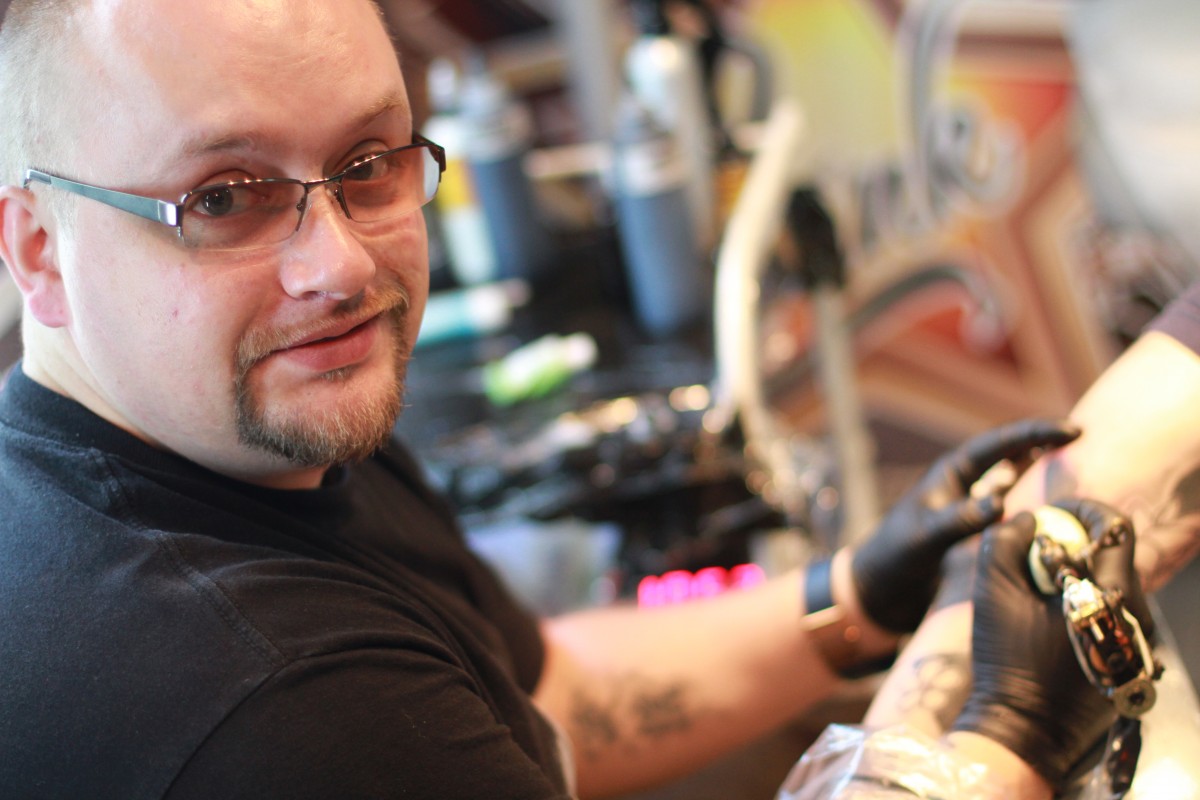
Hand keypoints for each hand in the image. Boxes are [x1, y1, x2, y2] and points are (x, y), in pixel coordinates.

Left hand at [851, 418, 1079, 631]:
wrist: (879, 591)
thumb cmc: (894, 558)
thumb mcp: (927, 538)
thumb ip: (960, 520)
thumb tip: (1000, 503)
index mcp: (952, 474)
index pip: (1000, 444)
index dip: (1037, 433)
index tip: (1074, 431)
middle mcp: (965, 485)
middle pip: (1012, 455)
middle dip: (1045, 445)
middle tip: (1082, 439)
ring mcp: (973, 507)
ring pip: (1015, 481)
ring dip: (1043, 473)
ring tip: (1078, 469)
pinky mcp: (977, 532)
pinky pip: (1014, 511)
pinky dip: (1036, 507)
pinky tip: (1059, 513)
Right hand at [952, 498, 1149, 787]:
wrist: (1024, 730)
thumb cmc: (1008, 660)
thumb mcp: (992, 592)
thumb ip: (1005, 542)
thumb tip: (1026, 519)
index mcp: (1111, 596)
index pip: (1116, 528)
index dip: (1082, 509)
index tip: (1050, 513)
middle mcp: (1138, 617)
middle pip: (1115, 556)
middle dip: (1075, 543)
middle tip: (1036, 551)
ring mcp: (1137, 642)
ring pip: (1114, 585)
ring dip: (1079, 575)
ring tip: (1039, 589)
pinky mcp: (1130, 661)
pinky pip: (1113, 614)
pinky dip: (1083, 603)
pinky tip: (1050, 620)